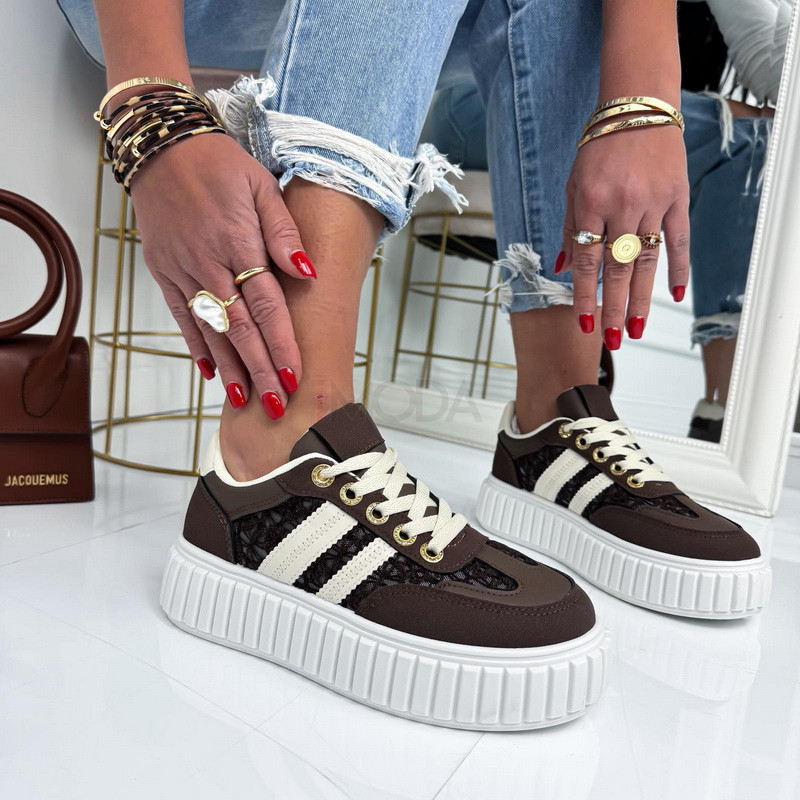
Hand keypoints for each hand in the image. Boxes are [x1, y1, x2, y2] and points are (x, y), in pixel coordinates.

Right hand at [131, 133, 314, 414]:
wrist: (162, 147)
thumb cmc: (221, 165)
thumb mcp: (262, 187)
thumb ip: (284, 232)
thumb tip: (307, 273)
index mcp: (238, 242)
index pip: (266, 305)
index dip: (281, 344)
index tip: (294, 376)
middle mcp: (208, 262)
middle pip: (240, 327)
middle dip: (259, 368)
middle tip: (274, 404)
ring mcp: (182, 269)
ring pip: (210, 328)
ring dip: (229, 366)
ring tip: (245, 399)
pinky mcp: (164, 271)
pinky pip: (181, 315)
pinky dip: (196, 345)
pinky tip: (210, 372)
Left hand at [560, 125, 689, 346]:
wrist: (636, 108)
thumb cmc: (598, 149)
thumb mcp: (573, 187)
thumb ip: (570, 230)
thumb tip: (563, 270)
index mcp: (590, 204)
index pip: (587, 262)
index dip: (585, 296)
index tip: (584, 324)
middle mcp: (622, 206)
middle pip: (617, 269)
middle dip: (614, 309)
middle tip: (613, 340)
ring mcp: (653, 203)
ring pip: (646, 261)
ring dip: (642, 299)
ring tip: (638, 329)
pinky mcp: (677, 197)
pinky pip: (679, 239)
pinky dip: (678, 268)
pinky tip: (674, 295)